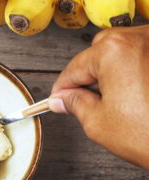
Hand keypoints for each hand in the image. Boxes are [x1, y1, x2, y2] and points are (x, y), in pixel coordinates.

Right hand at [49, 25, 148, 168]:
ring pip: (121, 51)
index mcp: (114, 52)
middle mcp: (139, 40)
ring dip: (108, 71)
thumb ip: (74, 104)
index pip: (74, 68)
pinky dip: (131, 70)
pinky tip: (129, 92)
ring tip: (107, 99)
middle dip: (86, 76)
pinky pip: (141, 55)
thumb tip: (62, 99)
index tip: (58, 97)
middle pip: (97, 53)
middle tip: (79, 100)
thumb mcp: (97, 122)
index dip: (62, 87)